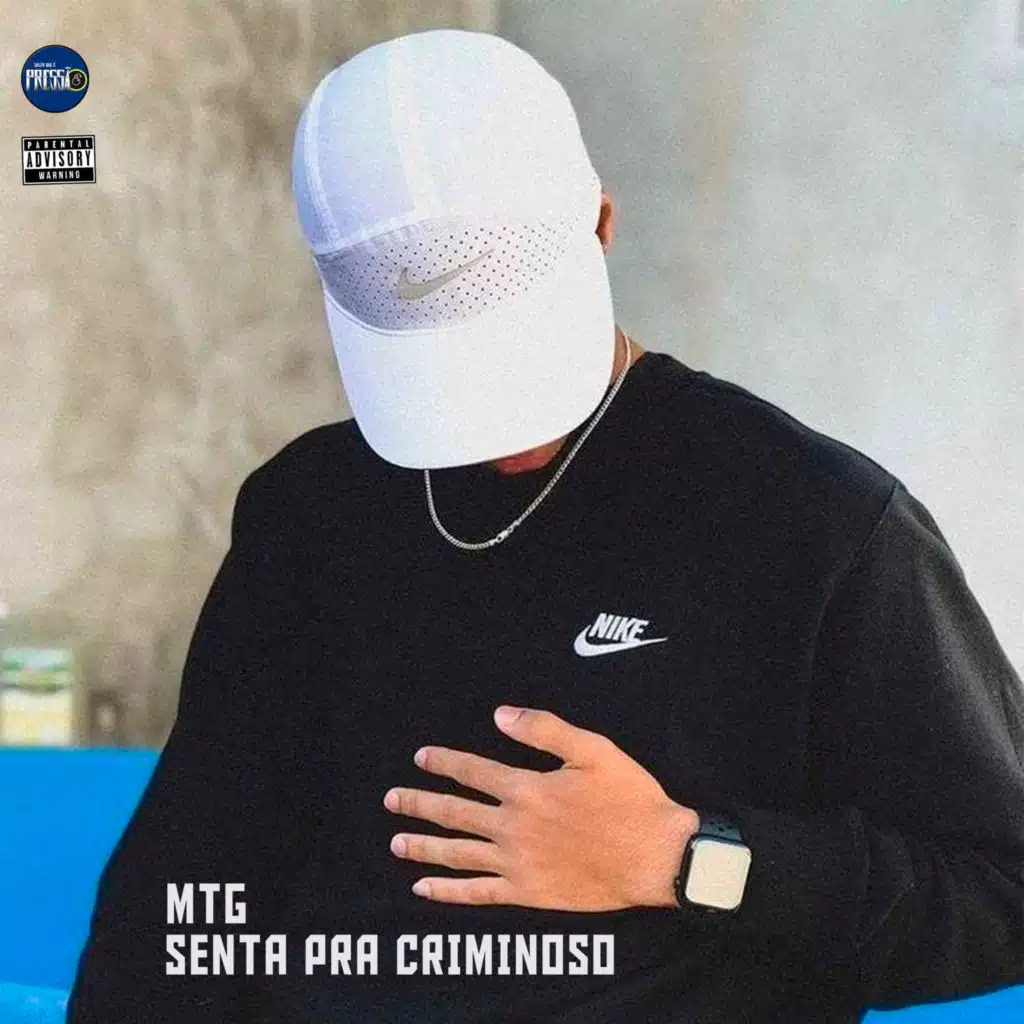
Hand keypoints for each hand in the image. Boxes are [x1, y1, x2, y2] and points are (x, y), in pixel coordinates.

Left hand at [383, 705, 698, 910]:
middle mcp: (513, 826)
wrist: (656, 857)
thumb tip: (499, 715)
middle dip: (419, 803)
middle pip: (454, 813)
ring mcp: (517, 863)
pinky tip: (424, 889)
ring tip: (395, 842)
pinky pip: (477, 894)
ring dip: (423, 846)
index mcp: (526, 788)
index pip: (472, 772)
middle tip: (391, 800)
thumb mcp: (592, 749)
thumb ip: (543, 729)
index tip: (420, 758)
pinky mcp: (527, 892)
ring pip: (457, 853)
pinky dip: (447, 891)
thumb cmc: (629, 799)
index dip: (443, 763)